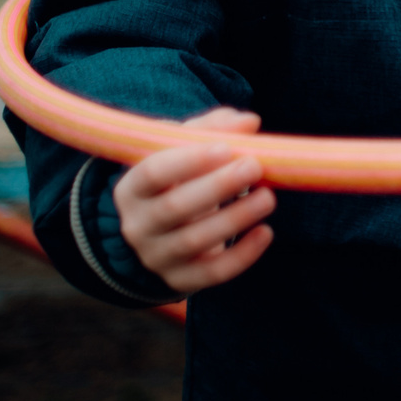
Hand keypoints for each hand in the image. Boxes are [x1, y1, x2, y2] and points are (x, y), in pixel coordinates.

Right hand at [112, 106, 276, 293]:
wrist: (159, 229)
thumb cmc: (177, 177)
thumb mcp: (183, 148)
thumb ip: (213, 129)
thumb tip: (248, 122)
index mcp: (133, 187)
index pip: (152, 173)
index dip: (188, 161)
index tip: (225, 148)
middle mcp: (137, 225)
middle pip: (174, 208)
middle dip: (217, 187)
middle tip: (254, 167)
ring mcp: (156, 256)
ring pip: (193, 242)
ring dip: (235, 218)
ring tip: (268, 197)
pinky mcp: (179, 279)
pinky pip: (210, 274)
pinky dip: (241, 256)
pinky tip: (266, 232)